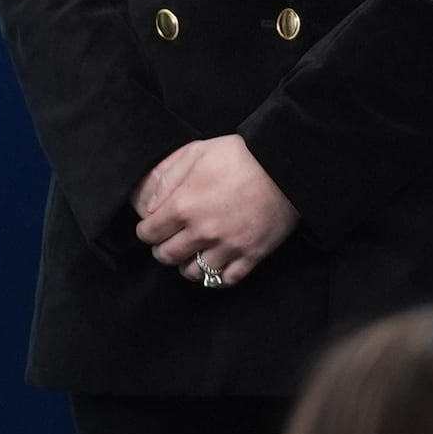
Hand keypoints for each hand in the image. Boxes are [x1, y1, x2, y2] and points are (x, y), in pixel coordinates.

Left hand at [135, 136, 296, 285]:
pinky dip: (216, 277)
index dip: (146, 231)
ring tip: (192, 253)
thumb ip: (167, 179)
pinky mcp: (252, 254)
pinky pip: (227, 280)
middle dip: (162, 249)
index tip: (152, 227)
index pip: (149, 234)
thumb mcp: (196, 153)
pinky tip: (215, 266)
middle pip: (167, 256)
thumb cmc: (240, 155)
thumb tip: (149, 205)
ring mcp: (229, 246)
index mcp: (185, 205)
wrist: (286, 166)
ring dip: (187, 265)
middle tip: (169, 241)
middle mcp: (204, 231)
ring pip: (194, 273)